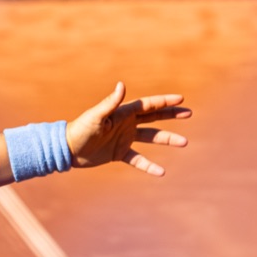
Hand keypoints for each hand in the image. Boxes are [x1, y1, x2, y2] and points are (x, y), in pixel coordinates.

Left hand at [66, 82, 189, 175]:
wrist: (67, 149)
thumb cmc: (80, 129)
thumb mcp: (96, 116)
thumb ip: (110, 102)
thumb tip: (122, 85)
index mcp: (123, 113)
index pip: (148, 105)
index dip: (164, 102)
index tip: (181, 99)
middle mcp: (126, 124)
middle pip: (154, 118)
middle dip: (171, 115)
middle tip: (189, 113)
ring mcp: (124, 139)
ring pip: (151, 138)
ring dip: (167, 139)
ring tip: (184, 142)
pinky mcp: (119, 153)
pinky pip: (138, 160)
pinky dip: (149, 165)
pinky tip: (161, 172)